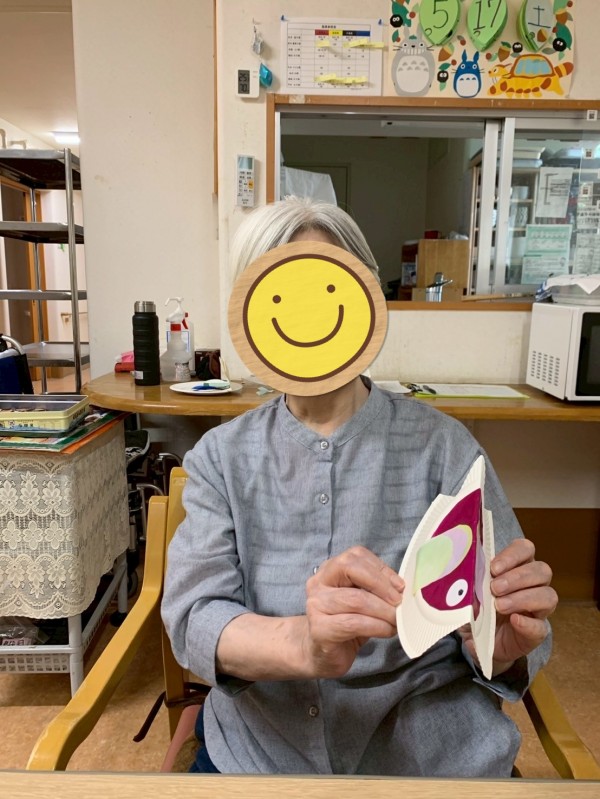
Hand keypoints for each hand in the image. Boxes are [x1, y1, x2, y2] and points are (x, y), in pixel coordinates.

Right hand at [302, 546, 403, 678]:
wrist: (321, 653)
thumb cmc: (346, 624)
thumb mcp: (363, 599)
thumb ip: (376, 588)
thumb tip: (401, 588)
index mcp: (330, 569)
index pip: (356, 555)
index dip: (381, 568)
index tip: (400, 586)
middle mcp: (319, 582)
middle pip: (351, 568)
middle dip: (381, 584)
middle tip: (399, 601)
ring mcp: (316, 605)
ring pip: (356, 599)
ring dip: (383, 610)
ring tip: (396, 619)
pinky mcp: (319, 629)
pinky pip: (354, 623)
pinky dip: (377, 626)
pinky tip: (387, 631)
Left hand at [461, 538, 556, 675]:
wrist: (481, 642)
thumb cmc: (479, 610)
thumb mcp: (471, 593)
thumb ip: (470, 583)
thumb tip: (463, 576)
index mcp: (517, 568)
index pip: (525, 550)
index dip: (512, 555)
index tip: (493, 567)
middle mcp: (533, 585)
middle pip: (541, 570)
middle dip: (517, 577)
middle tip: (495, 587)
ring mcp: (538, 609)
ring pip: (548, 595)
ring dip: (522, 598)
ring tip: (499, 605)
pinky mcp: (537, 632)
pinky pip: (540, 626)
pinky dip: (527, 622)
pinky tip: (513, 621)